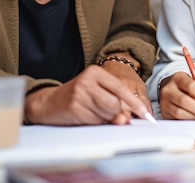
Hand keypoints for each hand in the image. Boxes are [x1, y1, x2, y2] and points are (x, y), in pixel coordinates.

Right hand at [24, 65, 151, 124]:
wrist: (48, 102)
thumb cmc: (77, 97)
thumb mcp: (96, 93)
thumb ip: (114, 103)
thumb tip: (126, 119)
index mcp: (95, 72)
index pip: (121, 88)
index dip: (135, 103)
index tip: (146, 115)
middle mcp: (87, 80)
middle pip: (116, 104)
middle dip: (114, 113)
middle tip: (104, 111)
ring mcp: (79, 94)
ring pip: (107, 114)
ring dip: (103, 118)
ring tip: (90, 111)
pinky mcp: (74, 107)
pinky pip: (95, 121)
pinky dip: (93, 122)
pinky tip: (84, 116)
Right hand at [158, 72, 194, 120]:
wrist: (172, 90)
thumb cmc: (187, 87)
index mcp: (179, 78)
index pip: (191, 86)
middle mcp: (169, 89)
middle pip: (184, 100)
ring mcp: (164, 101)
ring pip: (179, 112)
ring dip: (194, 117)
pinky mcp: (164, 112)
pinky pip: (177, 119)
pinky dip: (188, 120)